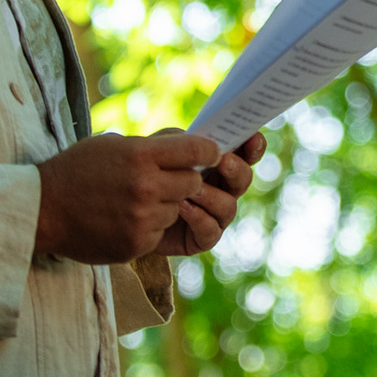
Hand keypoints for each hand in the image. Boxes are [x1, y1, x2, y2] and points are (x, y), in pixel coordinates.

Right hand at [34, 132, 220, 263]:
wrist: (41, 210)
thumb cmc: (76, 170)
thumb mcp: (112, 144)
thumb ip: (152, 145)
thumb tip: (190, 143)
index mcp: (140, 155)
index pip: (197, 150)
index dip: (208, 151)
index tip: (209, 154)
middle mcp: (145, 187)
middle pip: (194, 183)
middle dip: (185, 180)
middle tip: (166, 179)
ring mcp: (142, 218)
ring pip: (177, 209)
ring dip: (164, 205)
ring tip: (133, 201)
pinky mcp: (137, 244)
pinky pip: (159, 232)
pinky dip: (148, 226)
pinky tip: (122, 219)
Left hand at [157, 130, 265, 255]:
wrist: (123, 208)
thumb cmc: (147, 173)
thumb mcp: (163, 149)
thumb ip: (185, 143)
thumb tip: (208, 143)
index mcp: (218, 165)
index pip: (244, 154)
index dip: (253, 147)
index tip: (253, 137)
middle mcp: (222, 190)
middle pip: (243, 180)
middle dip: (236, 171)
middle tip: (223, 161)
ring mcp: (215, 216)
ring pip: (229, 206)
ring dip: (212, 196)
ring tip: (191, 189)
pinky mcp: (202, 238)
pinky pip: (211, 230)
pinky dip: (199, 217)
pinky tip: (182, 207)